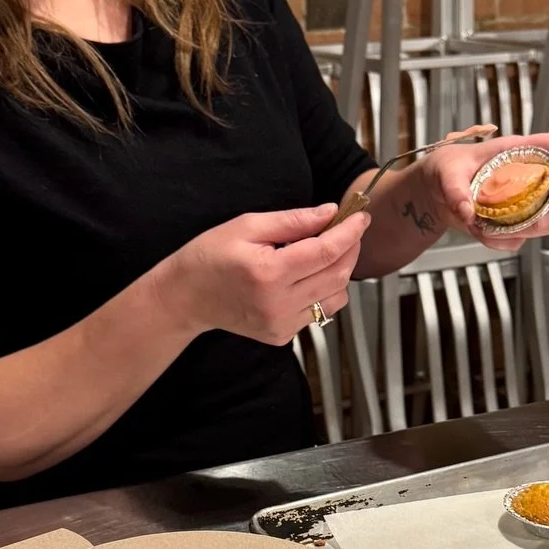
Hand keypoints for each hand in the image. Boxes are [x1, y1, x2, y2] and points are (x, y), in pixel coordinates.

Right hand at [157, 203, 369, 344]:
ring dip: (340, 272)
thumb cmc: (210, 256)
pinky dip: (323, 291)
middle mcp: (279, 304)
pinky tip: (307, 276)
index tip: (361, 217)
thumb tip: (331, 213)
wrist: (187, 297)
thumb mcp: (248, 226)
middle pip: (337, 275)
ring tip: (326, 252)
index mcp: (269, 273)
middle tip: (349, 230)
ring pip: (335, 297)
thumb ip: (293, 220)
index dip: (350, 232)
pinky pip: (319, 312)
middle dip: (350, 249)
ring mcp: (282, 324)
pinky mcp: (282, 335)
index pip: (326, 251)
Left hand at [429, 130, 548, 250]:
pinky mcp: (514, 222)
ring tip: (494, 228)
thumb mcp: (446, 171)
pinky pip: (521, 238)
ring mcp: (525, 201)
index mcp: (519, 151)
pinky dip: (505, 242)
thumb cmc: (446, 168)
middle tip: (539, 220)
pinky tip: (483, 234)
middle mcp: (528, 176)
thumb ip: (455, 188)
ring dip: (528, 230)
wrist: (434, 192)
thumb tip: (467, 210)